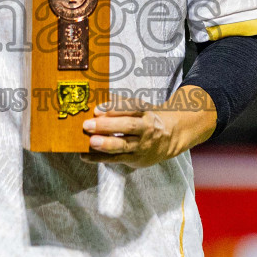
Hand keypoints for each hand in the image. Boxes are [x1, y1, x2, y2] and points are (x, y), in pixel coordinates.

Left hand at [80, 85, 217, 167]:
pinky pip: (117, 159)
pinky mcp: (136, 158)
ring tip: (91, 142)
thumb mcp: (139, 107)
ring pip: (123, 145)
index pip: (130, 108)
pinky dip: (100, 158)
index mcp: (145, 112)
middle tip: (88, 125)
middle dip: (107, 126)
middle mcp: (145, 128)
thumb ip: (120, 103)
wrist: (170, 137)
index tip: (96, 110)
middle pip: (127, 126)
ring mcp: (141, 145)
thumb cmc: (147, 119)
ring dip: (106, 144)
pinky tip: (86, 156)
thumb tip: (97, 98)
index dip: (113, 109)